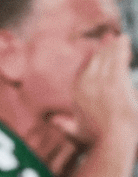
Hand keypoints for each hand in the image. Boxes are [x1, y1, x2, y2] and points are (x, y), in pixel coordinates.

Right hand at [58, 31, 137, 149]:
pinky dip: (121, 49)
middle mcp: (86, 84)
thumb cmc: (97, 139)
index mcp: (77, 93)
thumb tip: (52, 121)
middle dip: (103, 48)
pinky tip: (124, 40)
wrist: (111, 139)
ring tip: (120, 38)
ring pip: (107, 58)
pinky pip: (117, 59)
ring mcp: (100, 81)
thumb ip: (64, 124)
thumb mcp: (77, 132)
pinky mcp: (114, 81)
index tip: (95, 53)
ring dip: (114, 46)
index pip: (83, 71)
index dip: (90, 60)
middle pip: (95, 61)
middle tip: (109, 37)